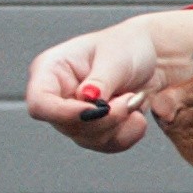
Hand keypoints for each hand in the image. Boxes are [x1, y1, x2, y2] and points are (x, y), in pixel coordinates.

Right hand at [23, 9, 192, 152]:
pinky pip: (107, 145)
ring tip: (133, 98)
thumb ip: (101, 79)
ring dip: (119, 123)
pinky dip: (128, 134)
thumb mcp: (115, 56)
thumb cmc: (127, 46)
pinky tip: (137, 115)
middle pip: (67, 126)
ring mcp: (73, 116)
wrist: (152, 57)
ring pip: (89, 139)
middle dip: (105, 118)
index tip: (100, 109)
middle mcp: (57, 96)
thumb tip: (86, 99)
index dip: (64, 113)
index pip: (40, 103)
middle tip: (130, 98)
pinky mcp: (93, 130)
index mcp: (50, 70)